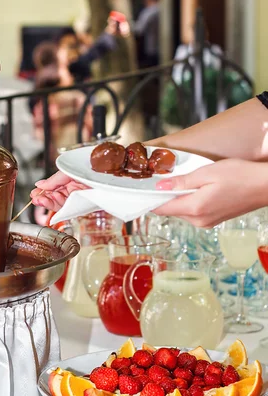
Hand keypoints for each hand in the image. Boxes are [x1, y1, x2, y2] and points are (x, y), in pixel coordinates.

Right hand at [30, 172, 87, 210]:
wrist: (99, 172)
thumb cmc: (86, 169)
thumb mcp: (64, 173)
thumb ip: (52, 181)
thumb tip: (39, 185)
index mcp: (67, 182)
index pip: (52, 191)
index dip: (42, 193)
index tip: (34, 194)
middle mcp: (71, 191)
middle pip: (55, 200)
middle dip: (44, 199)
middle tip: (35, 199)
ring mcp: (76, 199)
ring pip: (59, 205)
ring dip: (48, 203)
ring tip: (41, 199)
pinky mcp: (81, 205)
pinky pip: (67, 210)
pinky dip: (58, 207)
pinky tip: (51, 203)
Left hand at [153, 159, 267, 227]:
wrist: (265, 186)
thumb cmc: (240, 176)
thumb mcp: (207, 173)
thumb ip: (182, 182)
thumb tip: (160, 187)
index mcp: (195, 209)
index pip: (162, 209)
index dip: (149, 199)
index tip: (140, 190)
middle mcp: (199, 221)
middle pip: (171, 210)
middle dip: (164, 196)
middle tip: (161, 177)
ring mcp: (207, 222)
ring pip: (182, 210)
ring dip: (178, 197)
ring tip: (180, 180)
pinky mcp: (214, 220)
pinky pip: (193, 211)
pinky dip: (189, 200)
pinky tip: (195, 188)